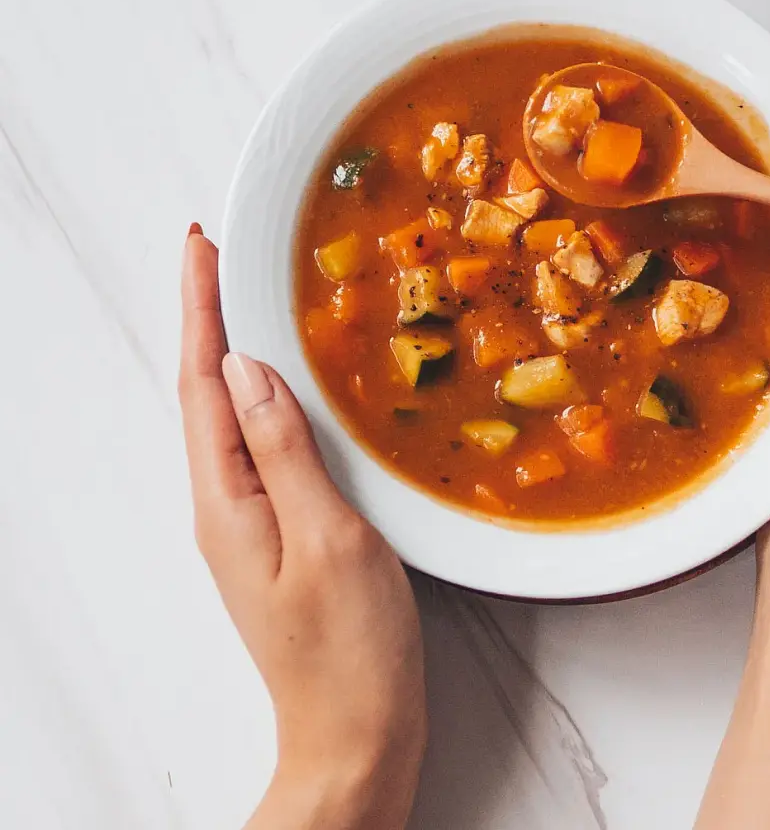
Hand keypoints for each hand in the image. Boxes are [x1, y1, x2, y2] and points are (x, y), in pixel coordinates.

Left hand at [179, 228, 425, 829]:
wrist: (357, 732)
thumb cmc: (349, 647)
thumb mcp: (328, 536)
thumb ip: (284, 449)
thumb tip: (251, 369)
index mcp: (226, 501)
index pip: (205, 384)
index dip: (203, 309)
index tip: (202, 246)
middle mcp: (225, 506)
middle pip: (209, 393)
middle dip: (212, 319)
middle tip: (224, 256)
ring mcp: (250, 521)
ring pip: (235, 417)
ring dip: (238, 353)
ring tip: (253, 300)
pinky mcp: (281, 532)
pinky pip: (264, 445)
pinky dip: (269, 398)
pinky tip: (293, 386)